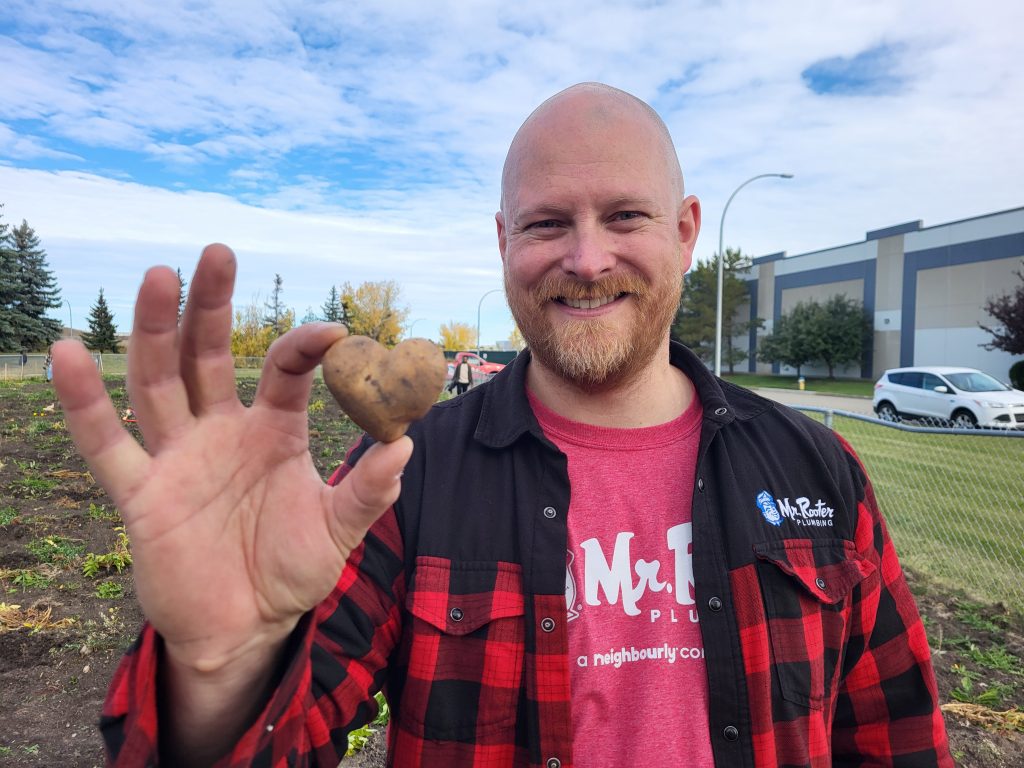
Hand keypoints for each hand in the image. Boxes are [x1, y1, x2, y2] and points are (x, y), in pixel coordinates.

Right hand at [53, 244, 411, 673]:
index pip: (284, 373)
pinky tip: (66, 353)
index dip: (304, 349)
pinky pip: (107, 445)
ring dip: (156, 332)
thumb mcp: (336, 532)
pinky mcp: (142, 495)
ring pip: (160, 382)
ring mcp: (179, 458)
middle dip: (212, 306)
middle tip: (218, 252)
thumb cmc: (291, 570)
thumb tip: (404, 446)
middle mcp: (222, 432)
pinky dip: (84, 404)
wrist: (246, 628)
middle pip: (210, 355)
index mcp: (274, 432)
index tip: (335, 335)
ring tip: (159, 277)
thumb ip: (367, 492)